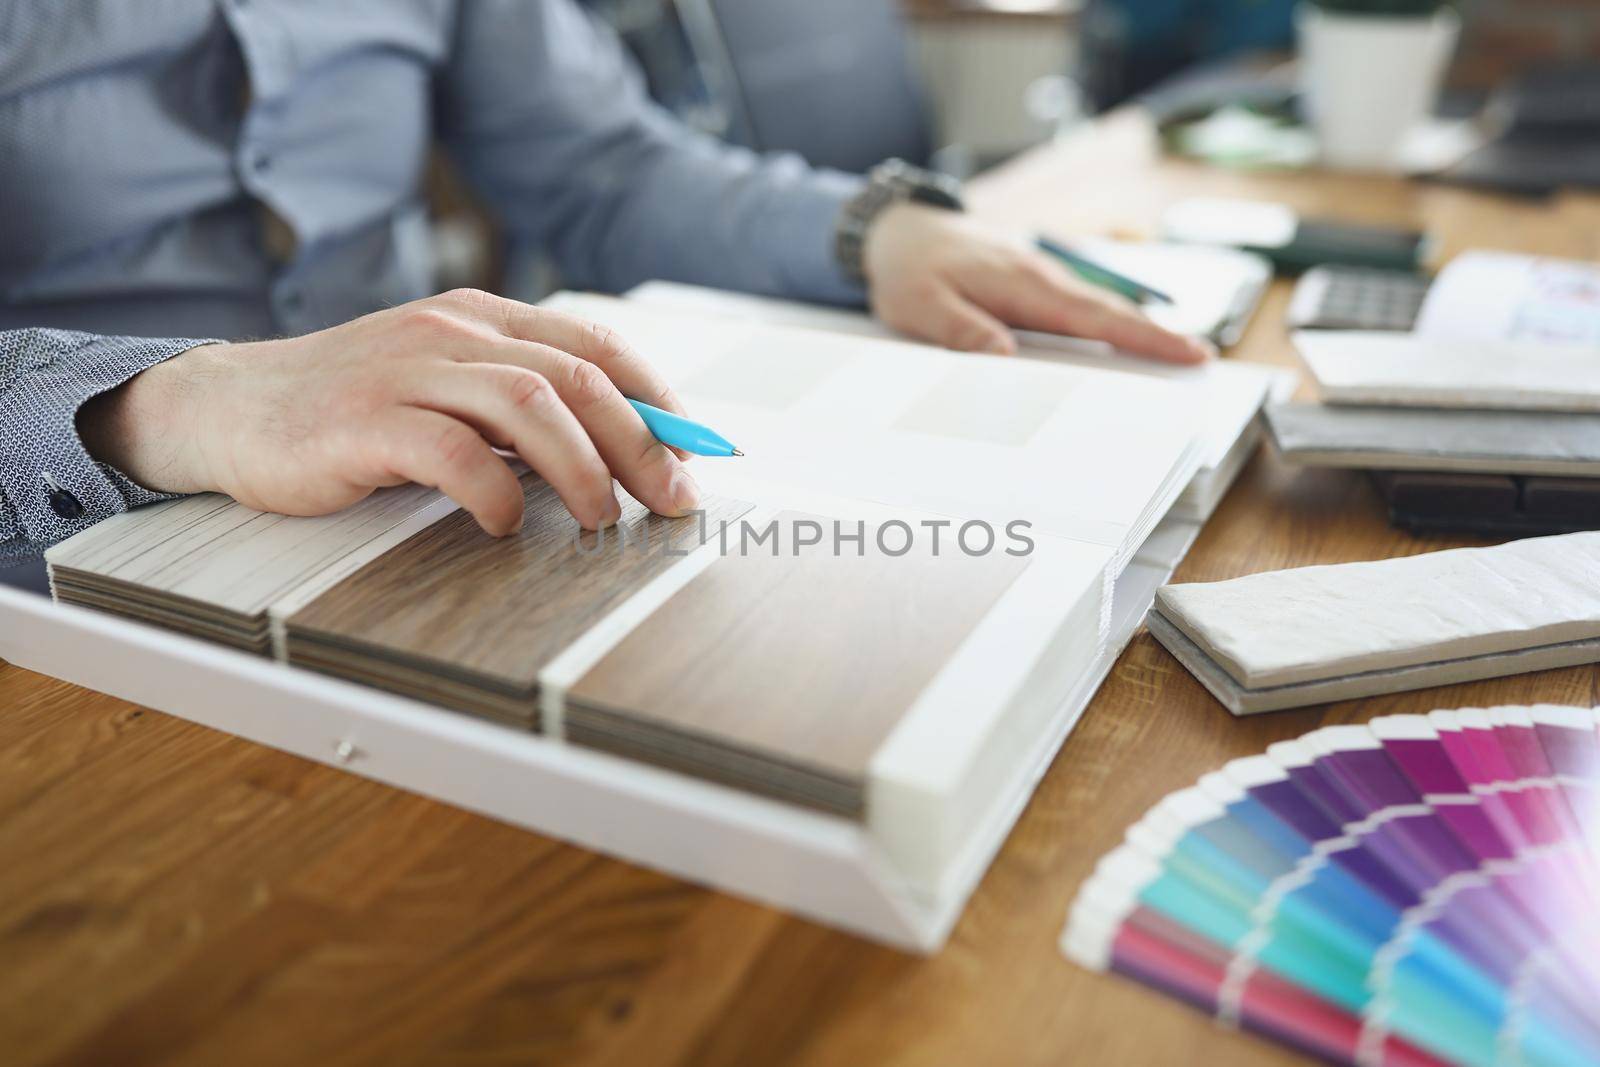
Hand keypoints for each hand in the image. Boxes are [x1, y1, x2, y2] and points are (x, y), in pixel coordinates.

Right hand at [78, 289, 698, 534]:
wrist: (232, 408)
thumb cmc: (355, 408)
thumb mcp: (448, 387)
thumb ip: (520, 406)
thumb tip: (622, 452)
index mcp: (482, 317)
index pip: (596, 344)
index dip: (658, 398)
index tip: (696, 452)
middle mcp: (453, 331)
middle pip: (577, 377)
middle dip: (639, 443)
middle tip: (669, 499)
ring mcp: (408, 370)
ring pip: (528, 405)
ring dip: (582, 469)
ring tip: (601, 519)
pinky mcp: (365, 421)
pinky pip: (452, 452)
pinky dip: (494, 493)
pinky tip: (505, 526)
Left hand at [862, 203, 1213, 363]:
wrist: (898, 230)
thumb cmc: (909, 268)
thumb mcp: (921, 306)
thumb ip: (962, 332)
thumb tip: (1006, 358)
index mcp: (1022, 283)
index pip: (1095, 315)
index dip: (1144, 336)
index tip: (1187, 352)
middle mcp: (1042, 277)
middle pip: (1110, 312)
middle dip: (1157, 337)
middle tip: (1200, 364)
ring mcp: (1040, 279)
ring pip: (1097, 310)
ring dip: (1136, 333)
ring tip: (1174, 363)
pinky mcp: (1032, 286)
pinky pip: (1077, 309)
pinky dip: (1106, 327)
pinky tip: (1120, 350)